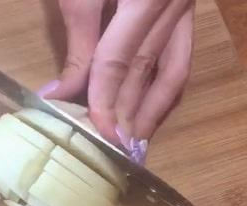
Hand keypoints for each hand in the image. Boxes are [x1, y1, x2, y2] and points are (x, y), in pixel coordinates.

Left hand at [40, 0, 194, 150]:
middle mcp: (175, 6)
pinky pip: (181, 56)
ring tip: (136, 142)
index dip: (107, 100)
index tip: (99, 134)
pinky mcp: (186, 11)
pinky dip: (165, 87)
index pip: (121, 61)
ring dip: (155, 109)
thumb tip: (60, 93)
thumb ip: (78, 37)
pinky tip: (150, 110)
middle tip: (115, 150)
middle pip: (148, 70)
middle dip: (130, 114)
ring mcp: (186, 10)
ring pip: (175, 69)